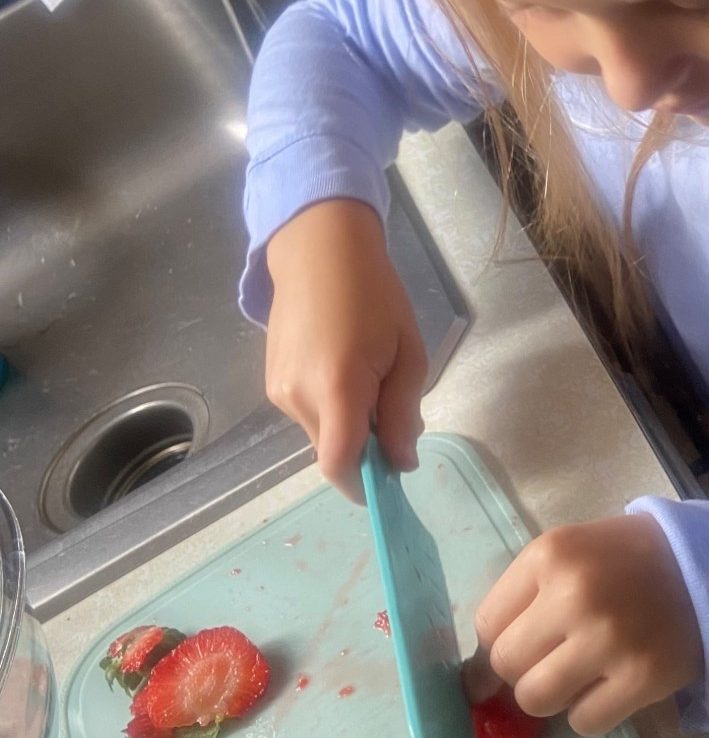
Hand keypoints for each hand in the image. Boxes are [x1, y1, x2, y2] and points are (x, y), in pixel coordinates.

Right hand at [264, 199, 426, 500]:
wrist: (319, 251)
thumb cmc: (374, 295)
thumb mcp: (409, 353)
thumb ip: (403, 414)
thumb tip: (401, 463)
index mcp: (336, 388)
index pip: (339, 464)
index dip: (362, 486)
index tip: (388, 485)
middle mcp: (297, 396)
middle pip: (333, 451)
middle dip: (366, 448)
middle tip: (394, 412)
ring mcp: (278, 390)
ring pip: (320, 434)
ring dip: (348, 426)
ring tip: (370, 378)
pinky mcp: (270, 382)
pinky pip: (307, 414)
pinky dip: (331, 409)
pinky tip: (345, 370)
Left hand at [475, 515, 703, 735]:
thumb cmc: (628, 561)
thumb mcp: (570, 554)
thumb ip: (522, 599)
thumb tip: (475, 677)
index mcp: (550, 555)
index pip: (486, 625)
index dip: (497, 644)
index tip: (520, 649)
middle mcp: (575, 594)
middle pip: (506, 665)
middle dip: (523, 671)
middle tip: (556, 660)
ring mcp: (609, 638)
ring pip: (537, 700)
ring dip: (554, 696)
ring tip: (582, 675)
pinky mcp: (643, 677)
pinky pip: (584, 722)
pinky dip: (592, 713)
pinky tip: (612, 685)